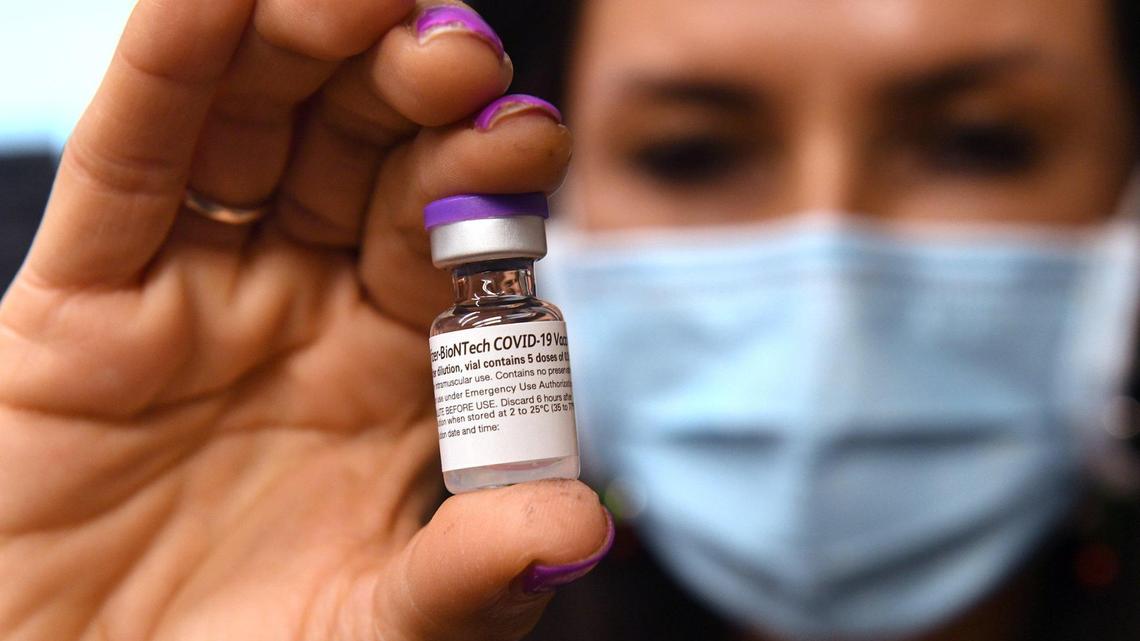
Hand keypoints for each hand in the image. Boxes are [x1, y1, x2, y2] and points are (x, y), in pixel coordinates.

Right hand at [0, 1, 607, 638]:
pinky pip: (128, 171)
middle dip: (410, 94)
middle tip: (457, 50)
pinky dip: (165, 77)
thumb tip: (582, 529)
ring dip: (301, 52)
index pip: (453, 243)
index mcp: (396, 370)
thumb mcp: (377, 631)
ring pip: (251, 136)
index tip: (528, 137)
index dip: (487, 184)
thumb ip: (471, 576)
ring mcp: (195, 297)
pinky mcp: (80, 309)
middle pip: (362, 161)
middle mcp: (305, 310)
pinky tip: (209, 1)